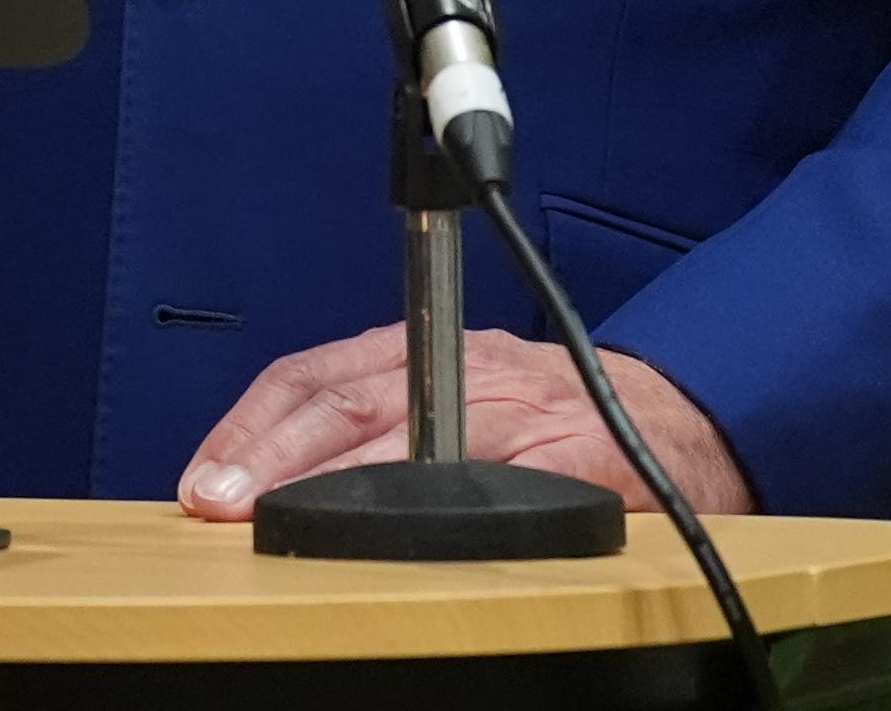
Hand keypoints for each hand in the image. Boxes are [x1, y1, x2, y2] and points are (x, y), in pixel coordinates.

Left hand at [178, 323, 752, 520]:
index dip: (254, 422)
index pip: (318, 375)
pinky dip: (445, 510)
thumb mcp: (463, 397)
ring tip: (282, 522)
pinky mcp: (580, 458)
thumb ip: (389, 423)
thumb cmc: (557, 417)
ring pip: (411, 439)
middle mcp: (465, 368)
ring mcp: (522, 411)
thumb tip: (275, 482)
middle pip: (348, 400)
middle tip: (221, 499)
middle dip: (274, 451)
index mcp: (428, 351)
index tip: (206, 474)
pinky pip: (503, 485)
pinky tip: (400, 539)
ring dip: (335, 485)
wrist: (685, 420)